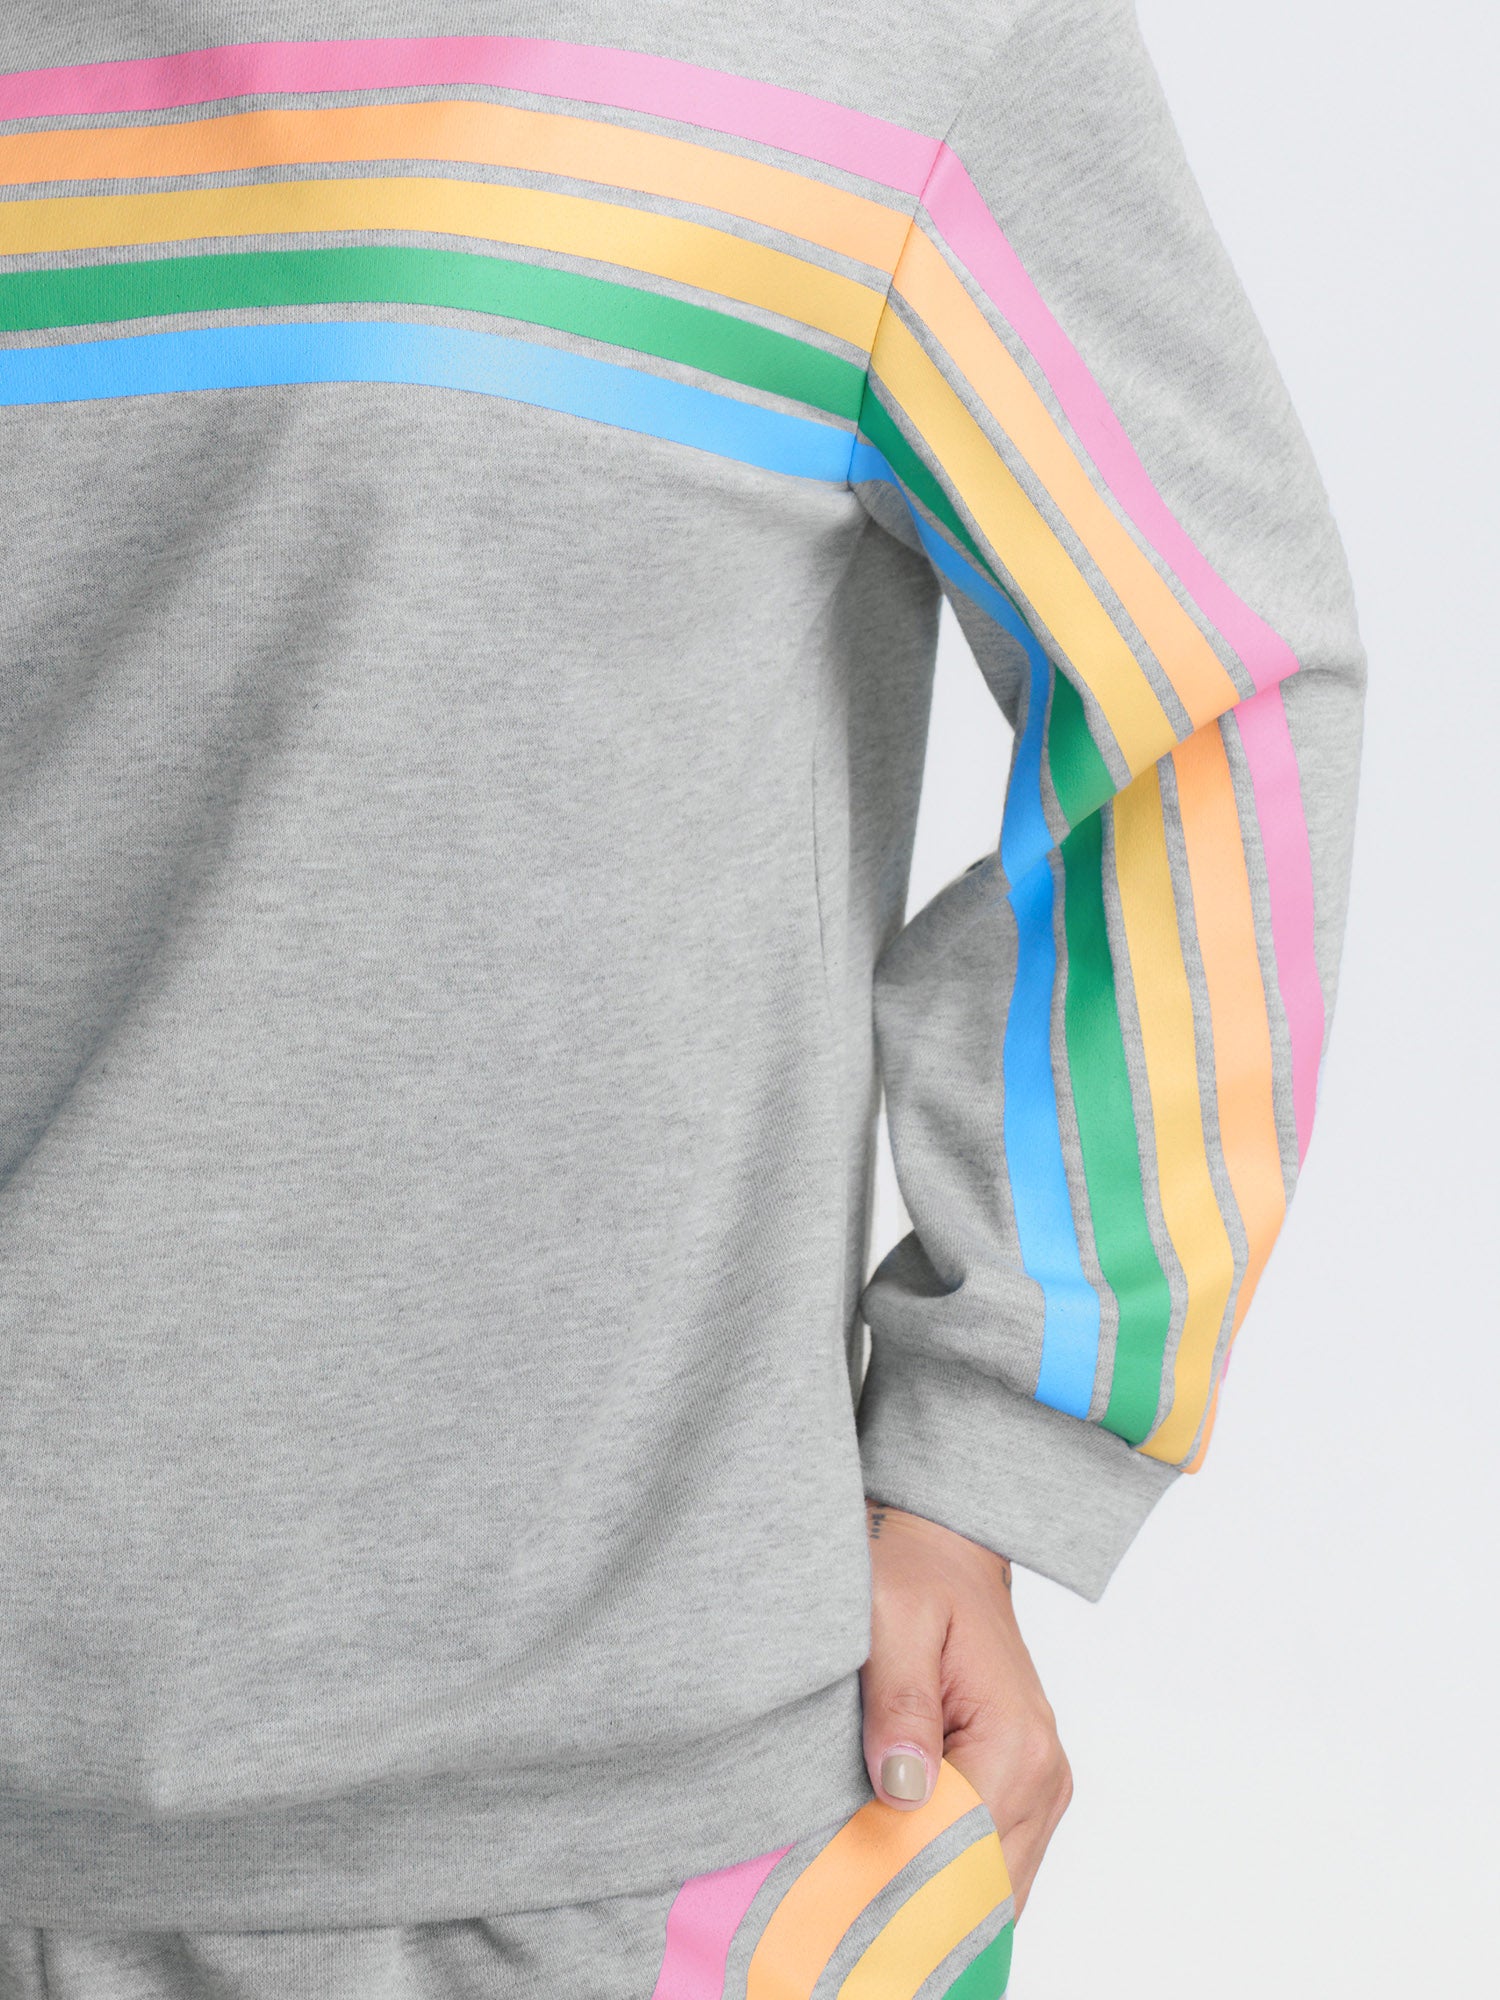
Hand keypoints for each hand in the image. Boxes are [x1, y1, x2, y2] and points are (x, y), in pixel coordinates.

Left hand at [859, 1498, 1071, 1916]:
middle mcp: (1045, 1776)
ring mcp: (1042, 1790)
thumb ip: (899, 1702)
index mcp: (1017, 1742)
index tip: (837, 1895)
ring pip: (992, 1890)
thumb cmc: (916, 1575)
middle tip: (839, 1909)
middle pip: (982, 1888)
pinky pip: (992, 1864)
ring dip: (930, 1900)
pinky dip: (946, 1880)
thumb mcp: (892, 1618)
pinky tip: (893, 1873)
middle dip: (914, 1907)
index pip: (962, 1858)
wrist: (945, 1552)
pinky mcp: (1026, 1791)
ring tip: (858, 1896)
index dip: (898, 1885)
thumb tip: (902, 1789)